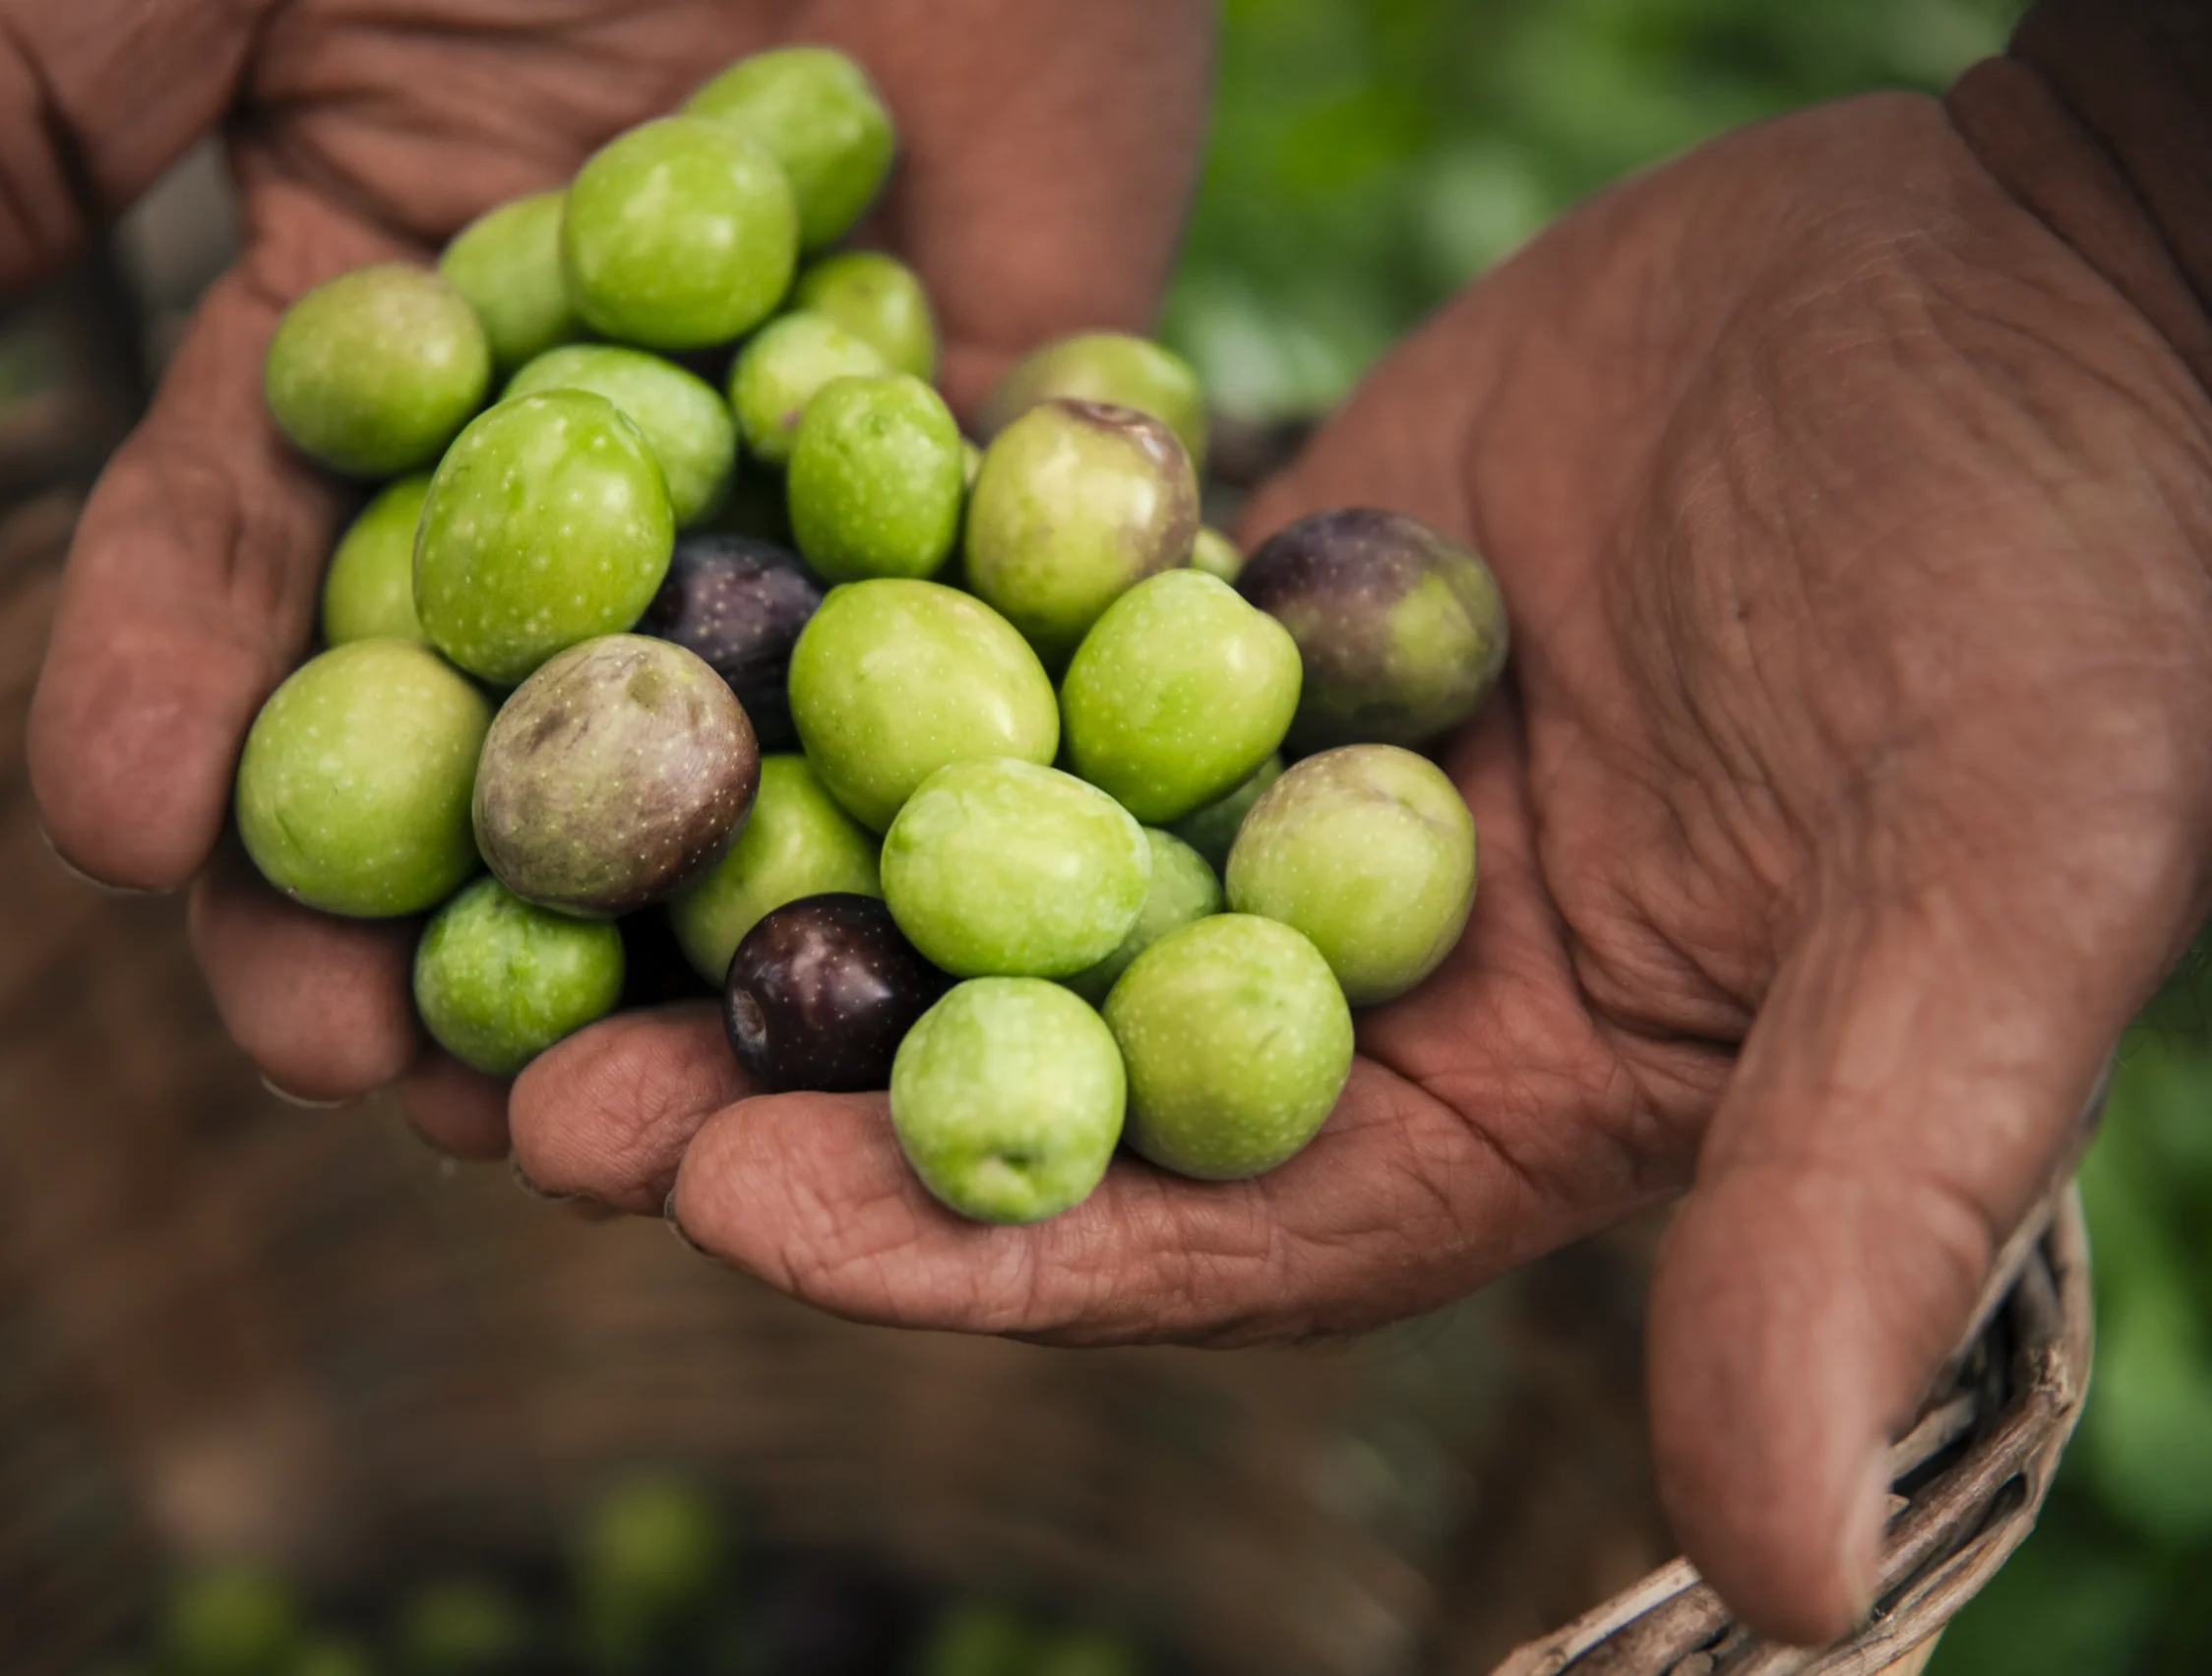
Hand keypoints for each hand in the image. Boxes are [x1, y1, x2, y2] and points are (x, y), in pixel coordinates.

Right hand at [0, 0, 1210, 1119]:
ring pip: (721, 749)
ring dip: (657, 942)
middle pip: (475, 724)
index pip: (245, 563)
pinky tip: (918, 946)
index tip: (112, 831)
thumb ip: (56, 93)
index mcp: (383, 353)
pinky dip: (959, 788)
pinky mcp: (1016, 449)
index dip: (169, 692)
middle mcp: (585, 459)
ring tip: (604, 1113)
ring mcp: (803, 476)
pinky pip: (992, 636)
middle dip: (404, 900)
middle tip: (351, 1066)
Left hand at [486, 93, 2211, 1640]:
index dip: (953, 1241)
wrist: (2055, 302)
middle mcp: (1352, 960)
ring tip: (535, 880)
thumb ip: (1856, 1212)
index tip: (725, 1214)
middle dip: (783, 1090)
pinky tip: (684, 621)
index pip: (1184, 1231)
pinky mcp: (1243, 582)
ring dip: (770, 878)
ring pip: (980, 851)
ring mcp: (1275, 769)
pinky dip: (865, 626)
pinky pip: (1022, 616)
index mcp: (1493, 1108)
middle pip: (1019, 1060)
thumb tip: (1804, 1584)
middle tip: (530, 1087)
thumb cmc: (2082, 607)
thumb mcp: (1987, 908)